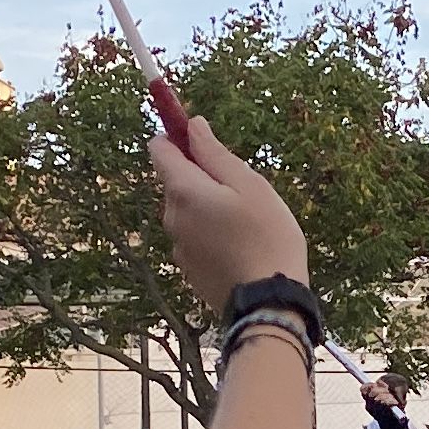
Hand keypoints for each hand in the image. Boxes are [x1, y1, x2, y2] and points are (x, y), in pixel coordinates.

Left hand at [149, 110, 310, 305]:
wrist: (268, 303)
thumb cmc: (267, 237)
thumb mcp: (249, 185)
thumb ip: (215, 153)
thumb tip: (192, 125)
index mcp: (183, 191)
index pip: (160, 149)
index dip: (177, 136)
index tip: (200, 137)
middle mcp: (172, 217)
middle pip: (176, 181)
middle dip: (202, 177)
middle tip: (241, 190)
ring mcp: (178, 246)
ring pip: (187, 211)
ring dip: (208, 207)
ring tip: (246, 223)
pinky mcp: (188, 269)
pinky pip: (195, 237)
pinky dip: (211, 233)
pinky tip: (240, 246)